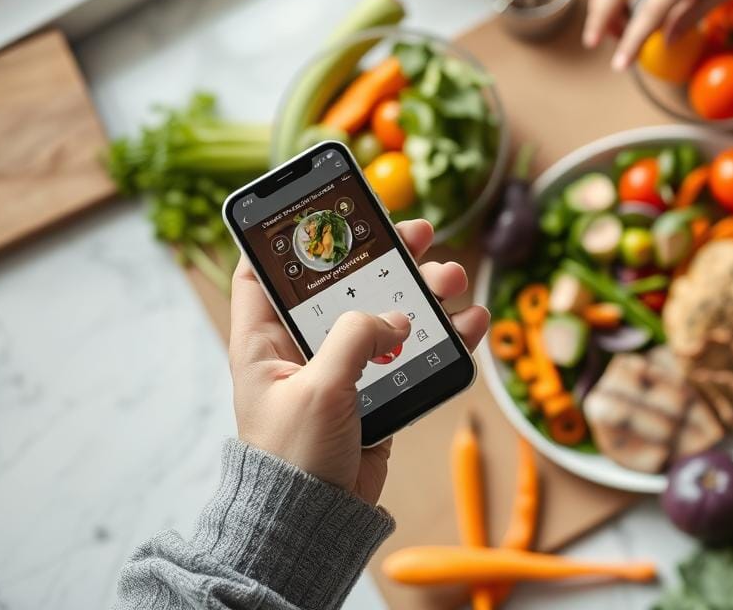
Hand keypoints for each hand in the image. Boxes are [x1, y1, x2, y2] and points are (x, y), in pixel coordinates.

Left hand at [227, 219, 489, 504]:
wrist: (318, 522)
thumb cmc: (296, 457)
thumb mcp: (320, 388)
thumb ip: (353, 338)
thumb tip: (393, 318)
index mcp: (264, 341)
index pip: (263, 273)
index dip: (287, 238)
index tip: (323, 209)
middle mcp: (301, 349)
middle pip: (341, 286)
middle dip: (381, 257)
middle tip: (419, 233)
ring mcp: (341, 370)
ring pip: (385, 315)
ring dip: (422, 293)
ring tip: (453, 277)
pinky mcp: (374, 392)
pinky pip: (412, 353)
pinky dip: (442, 336)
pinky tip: (469, 321)